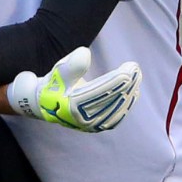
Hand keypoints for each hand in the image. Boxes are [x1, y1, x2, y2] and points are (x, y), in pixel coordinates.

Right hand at [8, 47, 140, 131]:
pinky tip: (134, 92)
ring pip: (116, 109)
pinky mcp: (96, 127)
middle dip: (126, 84)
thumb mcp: (58, 71)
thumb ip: (71, 64)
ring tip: (137, 77)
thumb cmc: (53, 84)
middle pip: (111, 100)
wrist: (44, 105)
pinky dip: (126, 104)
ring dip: (129, 92)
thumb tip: (85, 53)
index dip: (118, 78)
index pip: (101, 91)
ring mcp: (90, 125)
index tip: (131, 67)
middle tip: (136, 69)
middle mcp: (82, 119)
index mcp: (71, 106)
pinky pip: (115, 117)